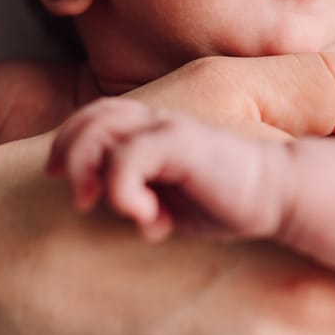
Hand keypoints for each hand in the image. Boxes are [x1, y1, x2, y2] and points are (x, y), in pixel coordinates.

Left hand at [49, 97, 284, 241]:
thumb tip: (132, 219)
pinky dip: (122, 188)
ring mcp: (170, 130)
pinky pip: (131, 158)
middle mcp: (157, 121)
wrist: (277, 193)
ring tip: (93, 201)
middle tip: (76, 194)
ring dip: (85, 167)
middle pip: (92, 117)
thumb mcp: (173, 202)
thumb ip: (144, 201)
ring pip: (103, 130)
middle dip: (68, 153)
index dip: (68, 140)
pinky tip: (143, 217)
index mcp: (152, 129)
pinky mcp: (183, 146)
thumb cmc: (225, 199)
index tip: (57, 177)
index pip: (95, 115)